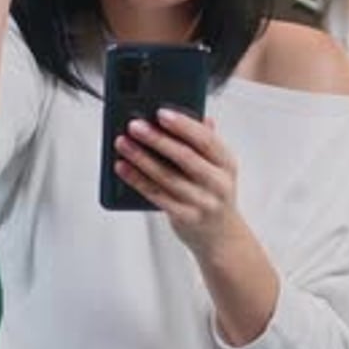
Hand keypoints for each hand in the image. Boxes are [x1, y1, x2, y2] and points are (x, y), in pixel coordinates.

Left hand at [114, 108, 237, 262]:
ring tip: (123, 144)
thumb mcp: (217, 166)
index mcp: (226, 163)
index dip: (183, 125)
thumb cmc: (214, 194)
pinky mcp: (185, 217)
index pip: (205, 139)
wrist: (222, 236)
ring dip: (141, 158)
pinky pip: (156, 195)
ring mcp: (202, 202)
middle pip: (184, 156)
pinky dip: (137, 180)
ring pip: (166, 177)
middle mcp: (217, 182)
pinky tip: (123, 168)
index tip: (161, 112)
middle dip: (157, 139)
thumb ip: (205, 140)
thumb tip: (191, 113)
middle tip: (134, 125)